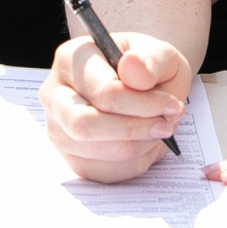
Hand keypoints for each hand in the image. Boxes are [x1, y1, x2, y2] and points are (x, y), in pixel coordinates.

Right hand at [40, 32, 188, 181]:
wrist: (142, 87)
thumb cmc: (147, 69)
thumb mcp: (161, 55)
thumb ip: (151, 59)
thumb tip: (132, 67)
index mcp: (71, 58)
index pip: (103, 92)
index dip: (143, 104)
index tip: (172, 105)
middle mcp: (54, 94)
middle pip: (84, 126)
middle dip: (133, 131)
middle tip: (165, 126)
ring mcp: (58, 128)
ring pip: (96, 153)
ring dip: (138, 147)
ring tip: (157, 130)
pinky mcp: (70, 157)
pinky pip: (104, 172)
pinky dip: (133, 163)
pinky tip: (144, 143)